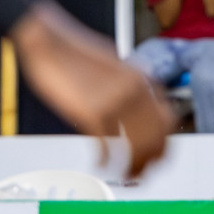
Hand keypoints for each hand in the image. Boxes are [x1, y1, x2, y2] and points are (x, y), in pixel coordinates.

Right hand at [9, 1, 172, 178]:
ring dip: (133, 166)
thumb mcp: (113, 63)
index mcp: (142, 78)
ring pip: (136, 146)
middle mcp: (134, 90)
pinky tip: (100, 164)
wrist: (45, 38)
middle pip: (157, 137)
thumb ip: (130, 81)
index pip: (168, 119)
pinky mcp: (91, 111)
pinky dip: (105, 160)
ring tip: (126, 175)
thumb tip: (142, 95)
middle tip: (142, 174)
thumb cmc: (73, 52)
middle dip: (152, 161)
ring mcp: (114, 101)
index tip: (159, 157)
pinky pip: (106, 146)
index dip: (166, 144)